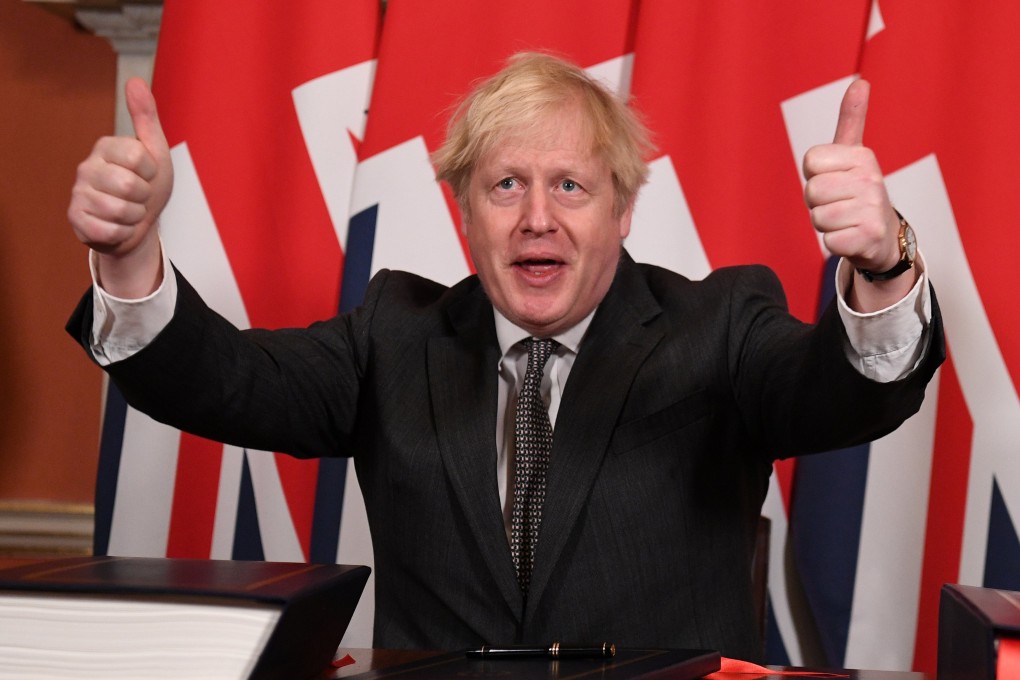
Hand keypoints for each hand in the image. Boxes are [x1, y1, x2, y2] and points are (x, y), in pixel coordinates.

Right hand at [67, 78, 171, 295]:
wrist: (139, 225)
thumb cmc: (148, 185)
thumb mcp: (156, 151)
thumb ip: (146, 117)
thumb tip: (135, 81)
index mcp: (106, 146)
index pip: (139, 158)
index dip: (152, 172)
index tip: (148, 174)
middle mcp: (87, 166)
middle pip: (129, 186)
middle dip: (144, 197)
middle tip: (139, 196)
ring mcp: (78, 193)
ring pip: (120, 211)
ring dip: (135, 217)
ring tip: (130, 210)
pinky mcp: (76, 219)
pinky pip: (109, 231)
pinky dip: (122, 233)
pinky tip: (117, 225)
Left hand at [803, 79, 901, 275]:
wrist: (884, 236)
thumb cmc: (858, 193)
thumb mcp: (854, 155)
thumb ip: (852, 120)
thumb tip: (860, 81)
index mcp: (862, 157)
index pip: (810, 162)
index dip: (815, 175)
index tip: (834, 179)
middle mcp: (871, 180)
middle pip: (811, 191)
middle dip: (817, 202)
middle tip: (839, 203)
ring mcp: (872, 209)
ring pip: (817, 217)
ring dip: (825, 224)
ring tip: (845, 220)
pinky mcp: (868, 237)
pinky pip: (828, 241)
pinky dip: (835, 242)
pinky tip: (851, 236)